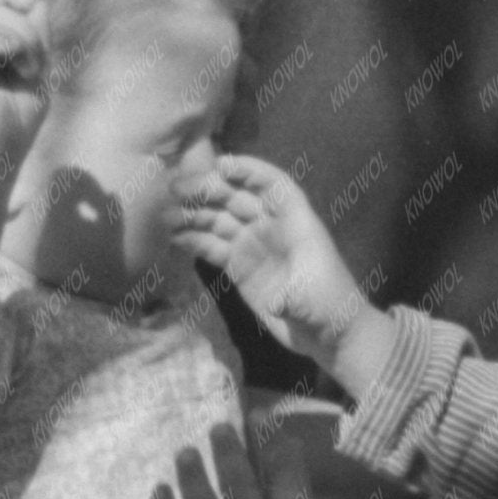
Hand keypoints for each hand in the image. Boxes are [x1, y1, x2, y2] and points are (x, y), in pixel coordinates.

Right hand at [0, 0, 48, 176]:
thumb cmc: (14, 119)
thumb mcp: (36, 70)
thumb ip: (36, 37)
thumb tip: (36, 2)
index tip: (31, 14)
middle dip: (31, 29)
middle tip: (34, 64)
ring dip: (26, 44)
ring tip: (27, 72)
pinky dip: (10, 48)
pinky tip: (18, 73)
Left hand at [149, 417, 322, 498]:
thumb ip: (292, 495)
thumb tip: (280, 448)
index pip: (283, 472)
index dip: (269, 439)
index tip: (256, 414)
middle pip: (241, 483)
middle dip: (229, 450)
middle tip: (218, 427)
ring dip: (193, 476)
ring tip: (186, 452)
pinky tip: (159, 489)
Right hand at [172, 154, 372, 367]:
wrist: (330, 333)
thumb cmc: (331, 306)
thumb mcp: (314, 299)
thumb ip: (295, 297)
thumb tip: (278, 302)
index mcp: (296, 222)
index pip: (272, 185)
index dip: (248, 170)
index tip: (220, 164)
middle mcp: (272, 227)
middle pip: (238, 197)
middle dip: (209, 188)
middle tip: (176, 187)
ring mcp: (254, 246)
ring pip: (220, 220)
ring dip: (194, 214)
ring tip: (166, 216)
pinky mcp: (241, 267)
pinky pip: (214, 247)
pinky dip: (195, 241)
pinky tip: (174, 238)